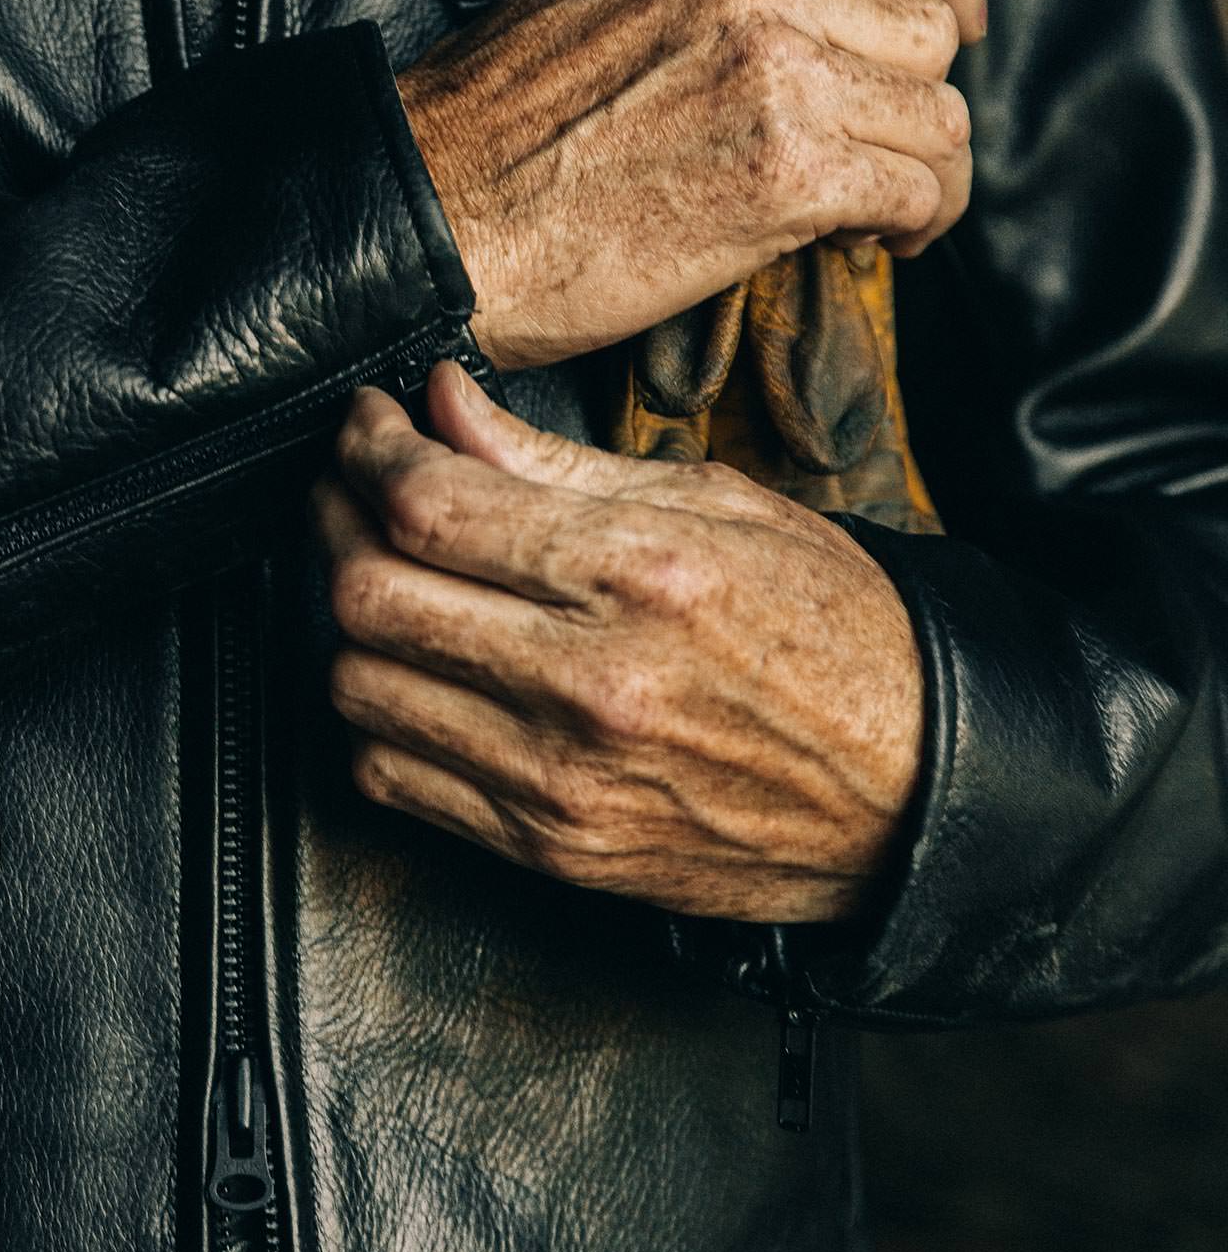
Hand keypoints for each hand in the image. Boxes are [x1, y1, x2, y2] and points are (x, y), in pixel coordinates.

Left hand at [312, 363, 925, 922]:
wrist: (918, 793)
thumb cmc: (833, 633)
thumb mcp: (718, 506)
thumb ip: (555, 462)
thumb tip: (440, 404)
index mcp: (638, 574)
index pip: (429, 504)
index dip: (367, 450)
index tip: (366, 425)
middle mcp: (588, 682)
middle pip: (368, 595)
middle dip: (333, 520)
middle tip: (351, 489)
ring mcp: (560, 778)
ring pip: (359, 688)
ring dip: (347, 622)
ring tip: (383, 577)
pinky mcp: (550, 847)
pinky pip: (393, 777)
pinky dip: (375, 716)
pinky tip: (413, 673)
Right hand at [396, 0, 988, 370]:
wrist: (437, 214)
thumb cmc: (500, 113)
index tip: (941, 9)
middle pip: (924, 26)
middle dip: (907, 95)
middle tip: (872, 139)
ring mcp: (777, 68)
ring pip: (936, 114)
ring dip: (917, 168)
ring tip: (874, 202)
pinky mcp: (788, 172)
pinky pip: (918, 190)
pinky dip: (909, 223)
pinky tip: (869, 238)